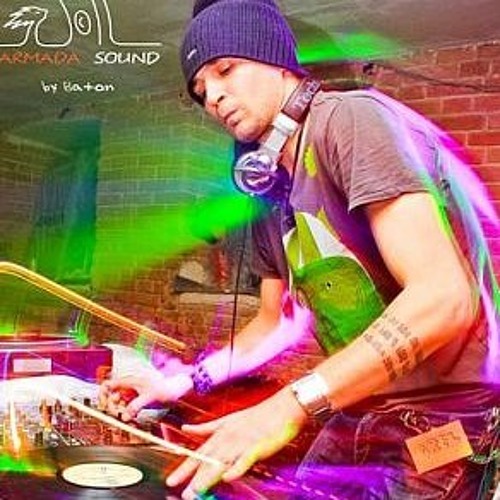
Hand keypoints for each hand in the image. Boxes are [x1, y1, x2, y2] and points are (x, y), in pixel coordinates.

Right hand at [99, 369, 192, 420]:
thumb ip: (136, 406)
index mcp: (129, 381)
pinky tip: (131, 417)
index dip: (102, 396)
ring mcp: (131, 394)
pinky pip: (125, 409)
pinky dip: (126, 414)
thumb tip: (125, 417)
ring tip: (127, 417)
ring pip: (117, 404)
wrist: (176, 391)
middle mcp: (128, 387)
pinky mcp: (135, 402)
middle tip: (117, 415)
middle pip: (110, 397)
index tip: (103, 407)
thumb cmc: (164, 389)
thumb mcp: (150, 397)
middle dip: (112, 407)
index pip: (107, 385)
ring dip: (119, 412)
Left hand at [166, 387, 307, 499]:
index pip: (199, 454)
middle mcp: (228, 438)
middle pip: (208, 461)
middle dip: (194, 479)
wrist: (282, 408)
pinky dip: (236, 468)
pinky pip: (245, 459)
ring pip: (222, 463)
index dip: (185, 468)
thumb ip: (206, 427)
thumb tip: (186, 428)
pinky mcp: (257, 446)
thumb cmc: (257, 415)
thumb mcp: (228, 419)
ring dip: (208, 478)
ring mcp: (242, 442)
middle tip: (183, 493)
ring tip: (196, 492)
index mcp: (221, 433)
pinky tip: (228, 477)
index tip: (172, 481)